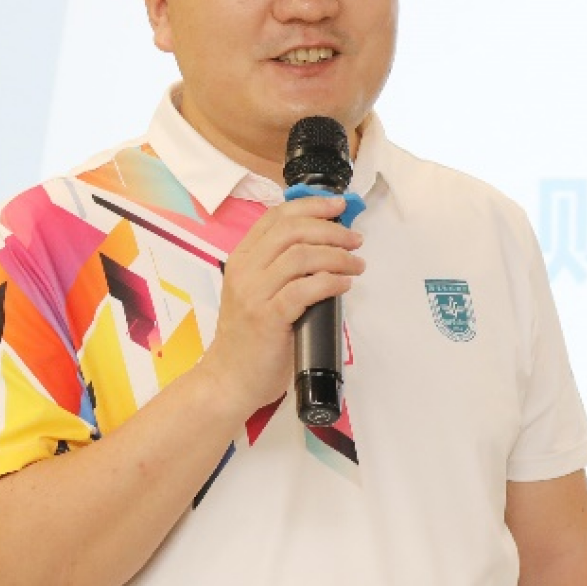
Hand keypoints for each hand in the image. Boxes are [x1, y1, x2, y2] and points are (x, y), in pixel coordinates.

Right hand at [201, 194, 363, 416]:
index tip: (339, 206)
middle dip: (331, 230)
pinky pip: (304, 289)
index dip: (311, 206)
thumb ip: (281, 269)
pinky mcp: (267, 318)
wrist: (229, 379)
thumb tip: (327, 248)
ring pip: (301, 256)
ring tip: (356, 266)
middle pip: (292, 230)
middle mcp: (245, 270)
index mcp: (242, 258)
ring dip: (337, 256)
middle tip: (356, 240)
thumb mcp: (259, 293)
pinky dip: (330, 282)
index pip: (277, 217)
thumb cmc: (251, 338)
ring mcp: (254, 293)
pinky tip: (344, 284)